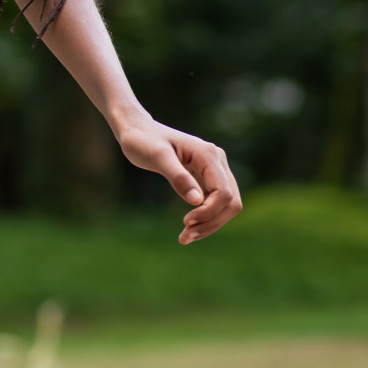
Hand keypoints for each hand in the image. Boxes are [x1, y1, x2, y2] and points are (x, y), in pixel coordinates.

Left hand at [114, 115, 241, 244]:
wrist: (137, 130)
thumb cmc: (142, 140)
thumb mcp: (156, 157)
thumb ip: (177, 176)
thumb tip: (197, 201)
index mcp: (208, 154)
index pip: (223, 192)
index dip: (209, 212)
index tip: (185, 222)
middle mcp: (217, 161)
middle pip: (231, 202)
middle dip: (211, 222)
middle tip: (185, 237)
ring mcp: (214, 170)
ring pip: (226, 205)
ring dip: (209, 224)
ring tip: (185, 237)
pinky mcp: (207, 178)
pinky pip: (215, 203)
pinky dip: (205, 218)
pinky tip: (188, 227)